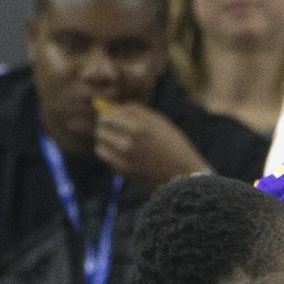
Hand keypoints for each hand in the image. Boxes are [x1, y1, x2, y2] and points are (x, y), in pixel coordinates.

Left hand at [93, 101, 208, 192]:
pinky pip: (107, 161)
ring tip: (113, 141)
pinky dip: (110, 156)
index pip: (108, 116)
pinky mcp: (123, 174)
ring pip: (99, 147)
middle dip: (103, 127)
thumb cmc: (174, 146)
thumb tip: (115, 107)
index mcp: (138, 127)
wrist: (184, 176)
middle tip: (109, 128)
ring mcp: (124, 161)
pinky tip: (121, 155)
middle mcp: (127, 144)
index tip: (110, 116)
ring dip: (104, 142)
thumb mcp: (161, 122)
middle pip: (100, 130)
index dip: (108, 115)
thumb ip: (137, 112)